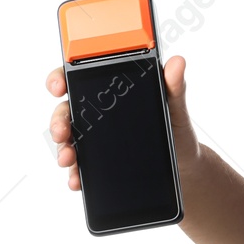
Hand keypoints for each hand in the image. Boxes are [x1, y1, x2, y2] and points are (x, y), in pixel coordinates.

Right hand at [46, 55, 200, 190]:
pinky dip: (74, 173)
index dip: (60, 78)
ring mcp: (94, 137)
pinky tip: (76, 180)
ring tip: (68, 159)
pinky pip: (79, 166)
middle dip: (58, 120)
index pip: (78, 77)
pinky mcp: (97, 161)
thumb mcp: (175, 106)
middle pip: (66, 110)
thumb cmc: (175, 127)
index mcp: (112, 91)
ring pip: (68, 139)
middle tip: (62, 131)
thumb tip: (178, 62)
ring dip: (63, 149)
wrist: (184, 162)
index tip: (58, 86)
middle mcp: (97, 112)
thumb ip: (174, 86)